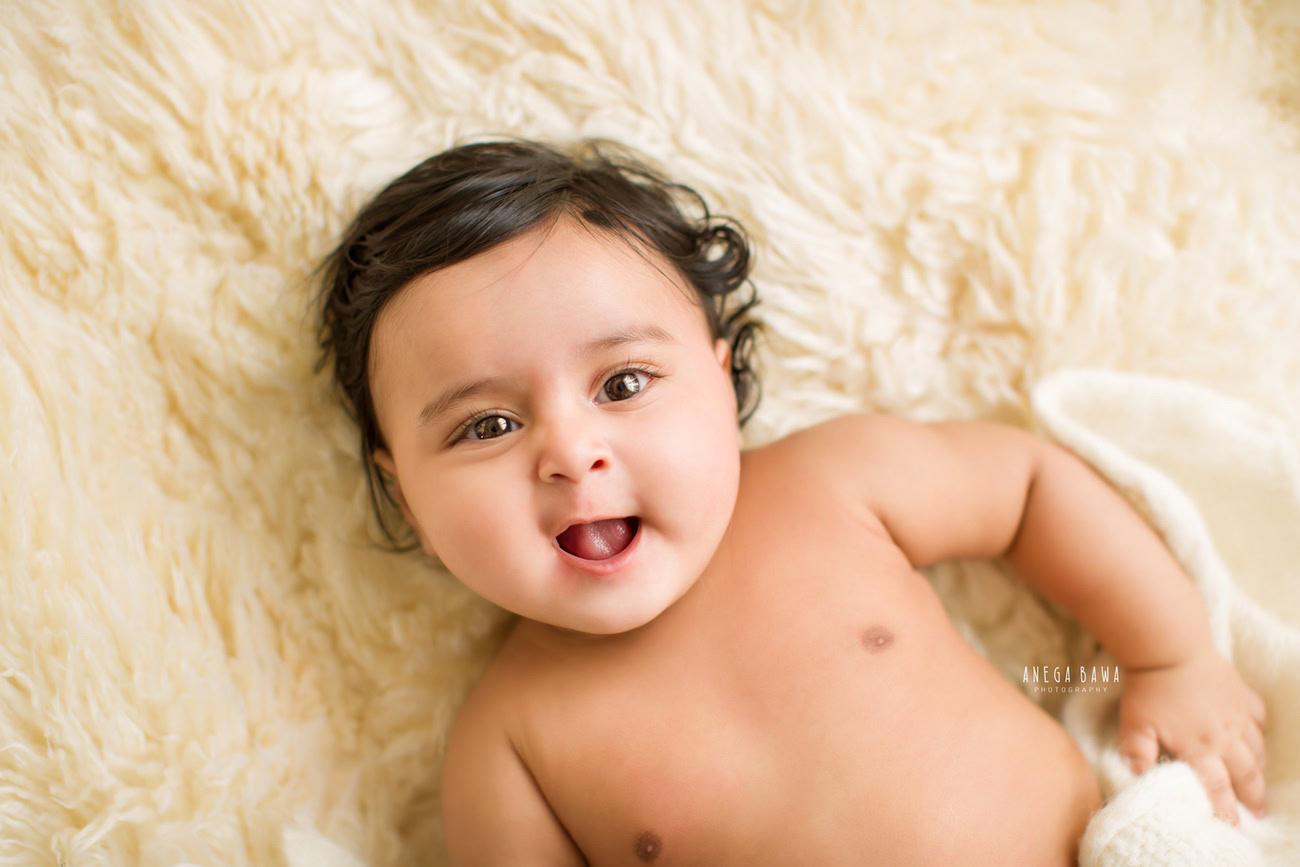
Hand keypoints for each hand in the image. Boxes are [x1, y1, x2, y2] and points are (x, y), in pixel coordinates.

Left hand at [1118, 647, 1267, 824]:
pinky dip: (1260, 728)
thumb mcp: (1134, 724)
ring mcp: (1236, 713)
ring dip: (1259, 766)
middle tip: (1259, 812)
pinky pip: (1257, 715)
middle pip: (1245, 772)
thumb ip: (1137, 753)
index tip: (1233, 824)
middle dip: (1253, 795)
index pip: (1216, 787)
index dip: (1224, 808)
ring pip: (1256, 747)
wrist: (1170, 648)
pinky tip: (1259, 733)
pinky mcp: (1239, 692)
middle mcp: (1224, 736)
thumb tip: (1136, 776)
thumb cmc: (1149, 688)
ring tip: (1259, 779)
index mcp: (1199, 748)